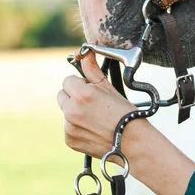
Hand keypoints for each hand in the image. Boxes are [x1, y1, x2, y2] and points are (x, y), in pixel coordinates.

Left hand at [58, 50, 194, 194]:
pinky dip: (77, 127)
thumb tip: (84, 51)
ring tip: (95, 118)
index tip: (91, 90)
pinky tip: (93, 129)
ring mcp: (69, 127)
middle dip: (74, 96)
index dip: (81, 84)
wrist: (132, 143)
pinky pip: (68, 127)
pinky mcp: (69, 140)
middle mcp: (71, 110)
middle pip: (63, 95)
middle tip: (92, 103)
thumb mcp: (109, 87)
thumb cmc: (124, 113)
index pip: (68, 80)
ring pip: (65, 112)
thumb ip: (92, 69)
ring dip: (75, 111)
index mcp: (81, 94)